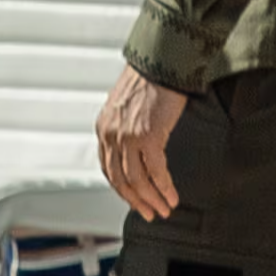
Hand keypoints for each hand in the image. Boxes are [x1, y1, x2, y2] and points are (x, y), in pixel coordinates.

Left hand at [97, 66, 190, 217]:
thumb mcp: (128, 106)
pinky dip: (164, 188)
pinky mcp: (147, 136)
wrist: (160, 61)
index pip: (108, 169)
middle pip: (120, 180)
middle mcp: (111, 134)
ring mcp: (128, 137)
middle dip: (136, 201)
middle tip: (150, 213)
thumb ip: (127, 128)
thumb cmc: (150, 79)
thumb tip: (139, 149)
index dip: (122, 189)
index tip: (135, 201)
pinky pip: (156, 172)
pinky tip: (172, 197)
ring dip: (152, 199)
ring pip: (136, 180)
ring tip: (164, 209)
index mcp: (104, 128)